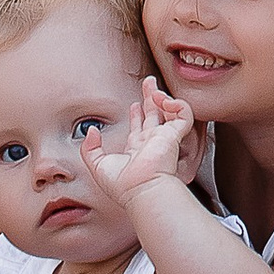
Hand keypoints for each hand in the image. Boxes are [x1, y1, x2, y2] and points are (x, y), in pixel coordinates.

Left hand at [82, 78, 195, 203]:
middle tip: (148, 83)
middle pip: (154, 114)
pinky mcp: (175, 134)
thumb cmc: (123, 186)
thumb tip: (91, 131)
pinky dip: (176, 104)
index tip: (134, 104)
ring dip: (162, 97)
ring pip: (169, 111)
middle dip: (150, 97)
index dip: (137, 114)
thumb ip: (90, 149)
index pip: (139, 127)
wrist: (142, 190)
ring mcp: (164, 138)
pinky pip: (183, 114)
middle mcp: (151, 142)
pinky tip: (164, 101)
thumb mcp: (98, 166)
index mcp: (136, 149)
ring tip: (154, 89)